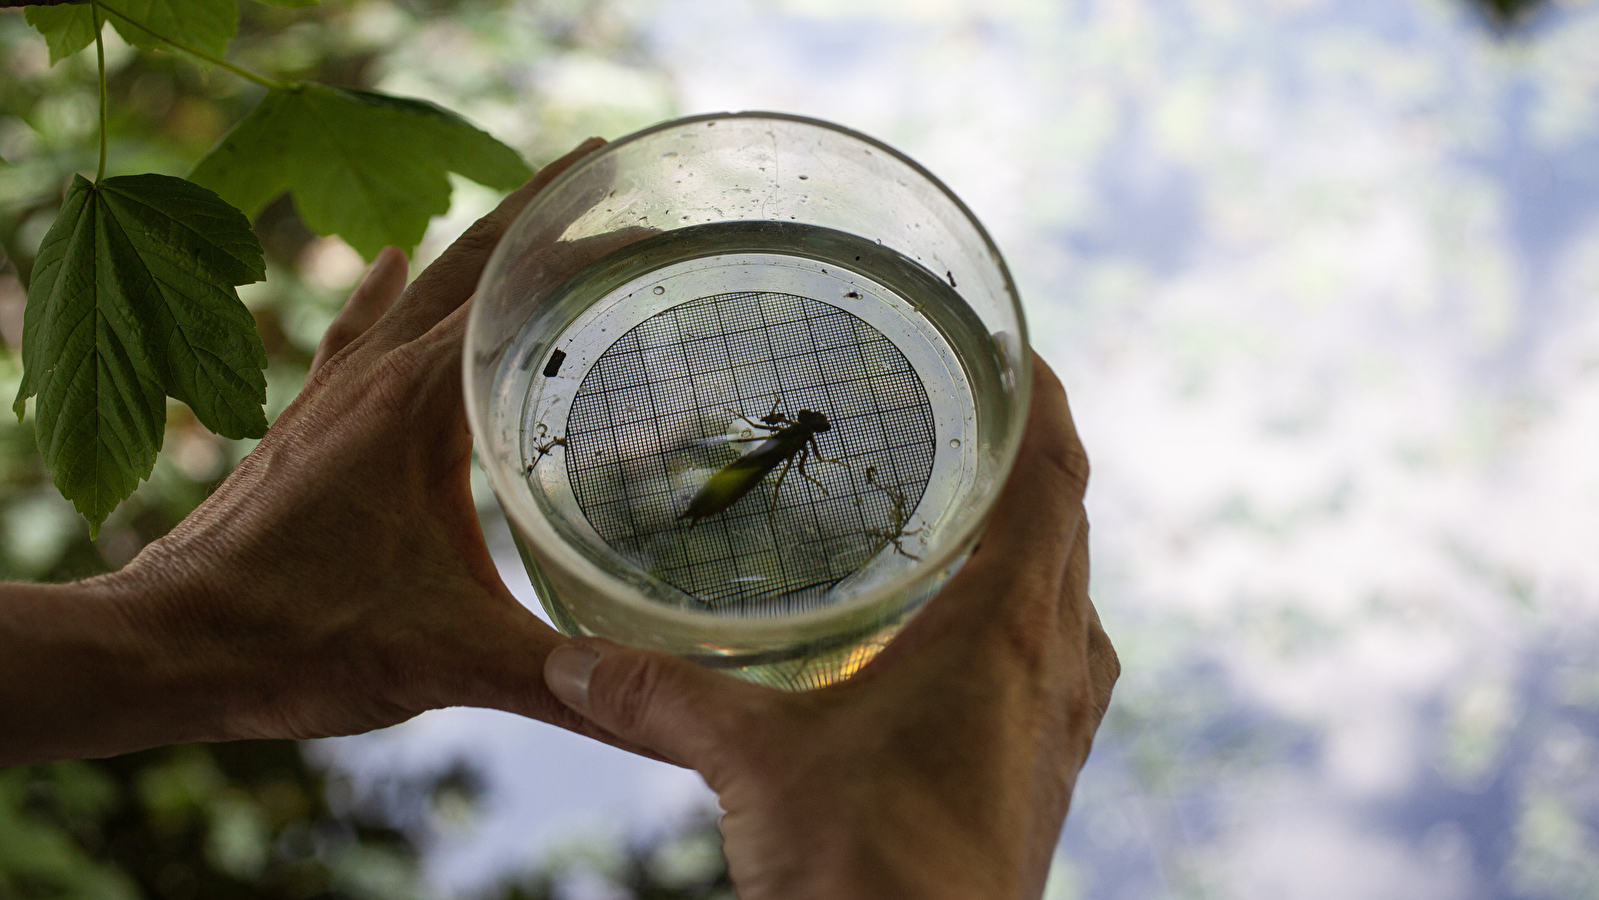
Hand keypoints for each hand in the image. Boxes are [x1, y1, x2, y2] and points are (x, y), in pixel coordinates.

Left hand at [0, 138, 626, 765]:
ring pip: (417, 286)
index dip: (588, 243)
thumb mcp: (450, 659)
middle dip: (542, 210)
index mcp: (419, 402)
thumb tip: (663, 710)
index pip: (516, 288)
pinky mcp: (308, 423)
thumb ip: (562, 680)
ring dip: (477, 246)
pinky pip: (359, 331)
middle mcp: (376, 375)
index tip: (650, 209)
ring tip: (530, 210)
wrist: (168, 646)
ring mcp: (335, 393)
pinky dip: (388, 293)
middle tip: (607, 171)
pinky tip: (388, 263)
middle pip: (469, 261)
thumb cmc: (297, 638)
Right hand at [540, 357, 1117, 899]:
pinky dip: (1023, 618)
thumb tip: (573, 663)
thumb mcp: (754, 764)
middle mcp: (1056, 663)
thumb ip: (662, 697)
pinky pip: (1055, 661)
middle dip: (1029, 459)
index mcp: (1008, 628)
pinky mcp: (1046, 773)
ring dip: (1034, 541)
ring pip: (1067, 595)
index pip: (1056, 475)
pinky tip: (960, 639)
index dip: (1042, 399)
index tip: (1011, 346)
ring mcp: (1060, 723)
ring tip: (968, 510)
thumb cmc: (868, 871)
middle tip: (967, 414)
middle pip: (1068, 524)